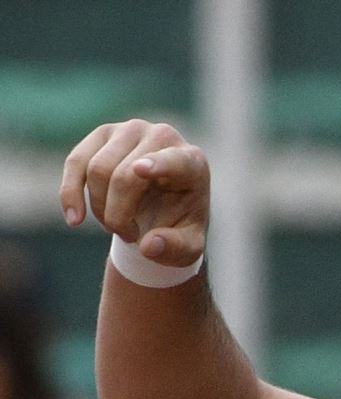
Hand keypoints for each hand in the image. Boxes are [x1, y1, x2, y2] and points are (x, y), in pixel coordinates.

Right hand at [61, 119, 209, 266]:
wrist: (165, 207)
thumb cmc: (180, 224)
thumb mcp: (189, 246)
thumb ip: (176, 248)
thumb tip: (149, 246)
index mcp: (191, 162)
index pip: (174, 161)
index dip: (157, 165)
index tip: (140, 170)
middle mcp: (162, 137)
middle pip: (124, 177)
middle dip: (118, 216)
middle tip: (129, 236)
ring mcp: (129, 131)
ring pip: (97, 170)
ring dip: (100, 208)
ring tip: (116, 225)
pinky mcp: (102, 134)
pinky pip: (76, 162)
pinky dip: (70, 193)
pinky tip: (74, 219)